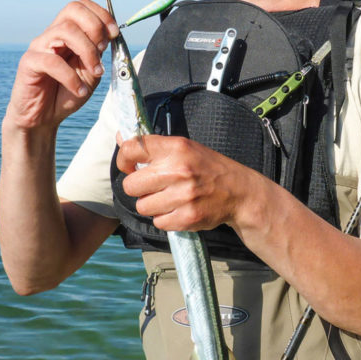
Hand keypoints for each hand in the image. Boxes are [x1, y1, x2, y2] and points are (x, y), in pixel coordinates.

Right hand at [5, 0, 117, 130]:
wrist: (44, 118)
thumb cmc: (67, 93)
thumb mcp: (90, 72)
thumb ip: (98, 54)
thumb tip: (108, 35)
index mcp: (68, 33)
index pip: (81, 6)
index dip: (102, 14)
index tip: (115, 34)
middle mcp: (52, 34)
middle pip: (72, 9)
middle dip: (95, 27)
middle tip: (102, 50)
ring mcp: (39, 46)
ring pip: (65, 30)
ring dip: (87, 51)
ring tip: (95, 72)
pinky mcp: (28, 63)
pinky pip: (52, 62)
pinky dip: (71, 77)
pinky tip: (79, 90)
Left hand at [116, 134, 256, 231]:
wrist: (240, 192)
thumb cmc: (207, 167)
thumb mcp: (184, 148)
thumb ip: (153, 146)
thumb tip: (120, 137)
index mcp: (176, 148)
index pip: (132, 149)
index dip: (124, 160)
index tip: (130, 166)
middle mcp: (178, 170)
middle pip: (131, 185)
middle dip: (138, 188)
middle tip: (153, 186)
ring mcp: (183, 196)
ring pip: (142, 206)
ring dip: (151, 205)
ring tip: (168, 198)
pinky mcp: (187, 218)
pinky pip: (158, 222)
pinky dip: (165, 218)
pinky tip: (178, 209)